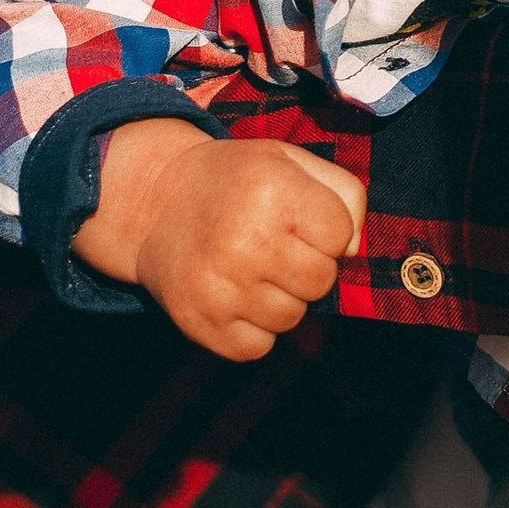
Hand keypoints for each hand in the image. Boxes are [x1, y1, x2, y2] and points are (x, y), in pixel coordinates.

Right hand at [77, 118, 367, 359]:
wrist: (155, 204)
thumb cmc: (237, 182)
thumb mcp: (290, 161)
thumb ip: (343, 194)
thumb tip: (352, 250)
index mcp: (271, 188)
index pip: (339, 236)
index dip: (326, 230)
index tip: (296, 220)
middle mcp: (244, 239)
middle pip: (321, 280)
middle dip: (307, 266)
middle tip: (274, 247)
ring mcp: (219, 286)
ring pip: (293, 317)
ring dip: (281, 298)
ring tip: (251, 268)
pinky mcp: (200, 323)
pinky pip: (259, 346)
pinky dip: (253, 328)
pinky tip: (234, 296)